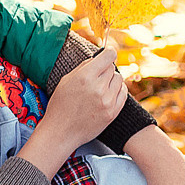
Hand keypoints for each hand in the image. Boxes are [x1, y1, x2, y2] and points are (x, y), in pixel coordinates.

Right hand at [19, 48, 128, 174]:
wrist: (61, 131)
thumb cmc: (60, 104)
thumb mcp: (66, 81)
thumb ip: (84, 67)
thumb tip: (99, 58)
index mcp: (85, 77)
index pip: (108, 56)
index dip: (108, 53)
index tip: (108, 53)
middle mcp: (98, 88)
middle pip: (112, 68)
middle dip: (105, 70)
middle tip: (96, 77)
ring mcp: (107, 101)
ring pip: (119, 80)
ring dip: (111, 80)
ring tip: (100, 87)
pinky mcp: (113, 112)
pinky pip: (123, 93)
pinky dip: (117, 90)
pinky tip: (107, 94)